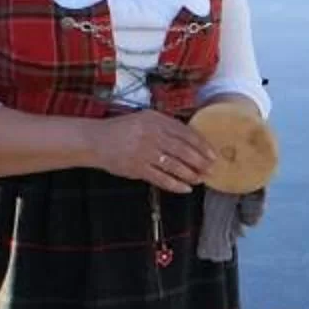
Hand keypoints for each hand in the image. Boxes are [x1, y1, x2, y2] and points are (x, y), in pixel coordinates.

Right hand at [94, 108, 215, 194]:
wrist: (95, 141)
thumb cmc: (122, 130)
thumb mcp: (144, 119)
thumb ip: (165, 126)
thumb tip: (191, 140)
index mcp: (155, 120)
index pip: (185, 132)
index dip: (202, 145)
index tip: (213, 154)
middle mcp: (151, 134)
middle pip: (184, 150)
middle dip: (201, 162)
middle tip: (212, 169)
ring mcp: (144, 152)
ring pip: (175, 165)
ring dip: (191, 174)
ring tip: (200, 179)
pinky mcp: (137, 168)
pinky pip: (162, 179)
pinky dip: (176, 185)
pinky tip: (186, 189)